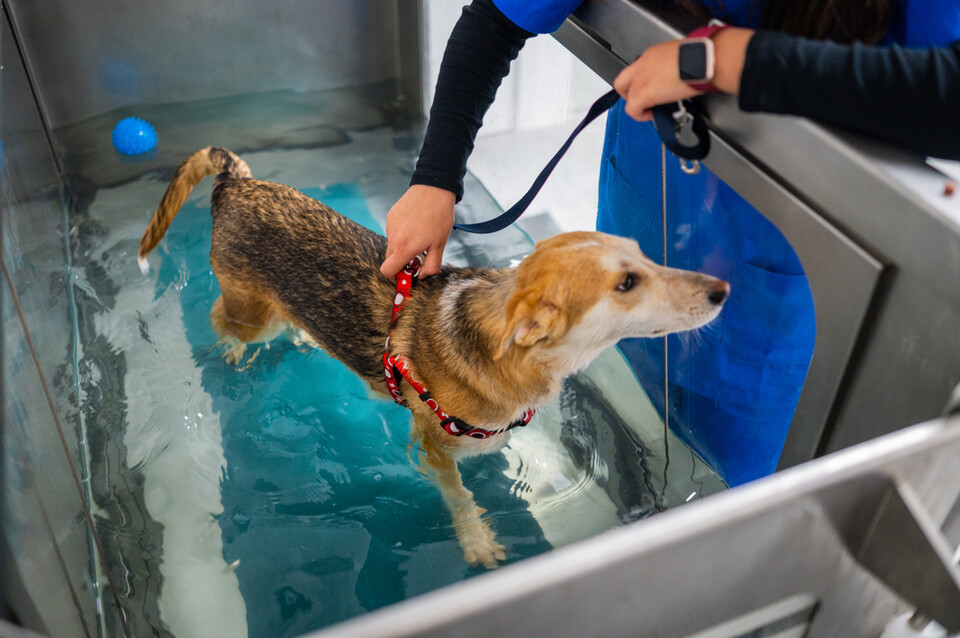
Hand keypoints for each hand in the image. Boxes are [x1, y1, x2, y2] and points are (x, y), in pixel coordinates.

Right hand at [380, 184, 456, 277]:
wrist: (434, 189)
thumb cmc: (439, 218)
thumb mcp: (440, 245)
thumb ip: (431, 266)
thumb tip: (422, 275)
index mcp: (404, 248)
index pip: (387, 271)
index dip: (395, 275)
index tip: (406, 271)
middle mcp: (393, 238)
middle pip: (390, 259)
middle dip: (401, 260)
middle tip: (418, 253)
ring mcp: (390, 226)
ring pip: (392, 244)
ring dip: (402, 245)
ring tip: (419, 233)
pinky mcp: (390, 216)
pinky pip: (393, 231)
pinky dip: (401, 232)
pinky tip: (414, 223)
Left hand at [613, 28, 752, 122]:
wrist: (705, 59)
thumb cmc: (702, 57)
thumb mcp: (683, 57)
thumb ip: (674, 66)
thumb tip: (679, 75)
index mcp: (652, 55)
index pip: (638, 69)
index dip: (641, 81)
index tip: (652, 87)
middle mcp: (642, 65)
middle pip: (622, 82)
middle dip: (629, 94)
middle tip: (643, 101)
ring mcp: (640, 79)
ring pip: (626, 96)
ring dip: (637, 105)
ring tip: (651, 109)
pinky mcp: (643, 94)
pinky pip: (632, 110)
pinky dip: (640, 115)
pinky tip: (652, 115)